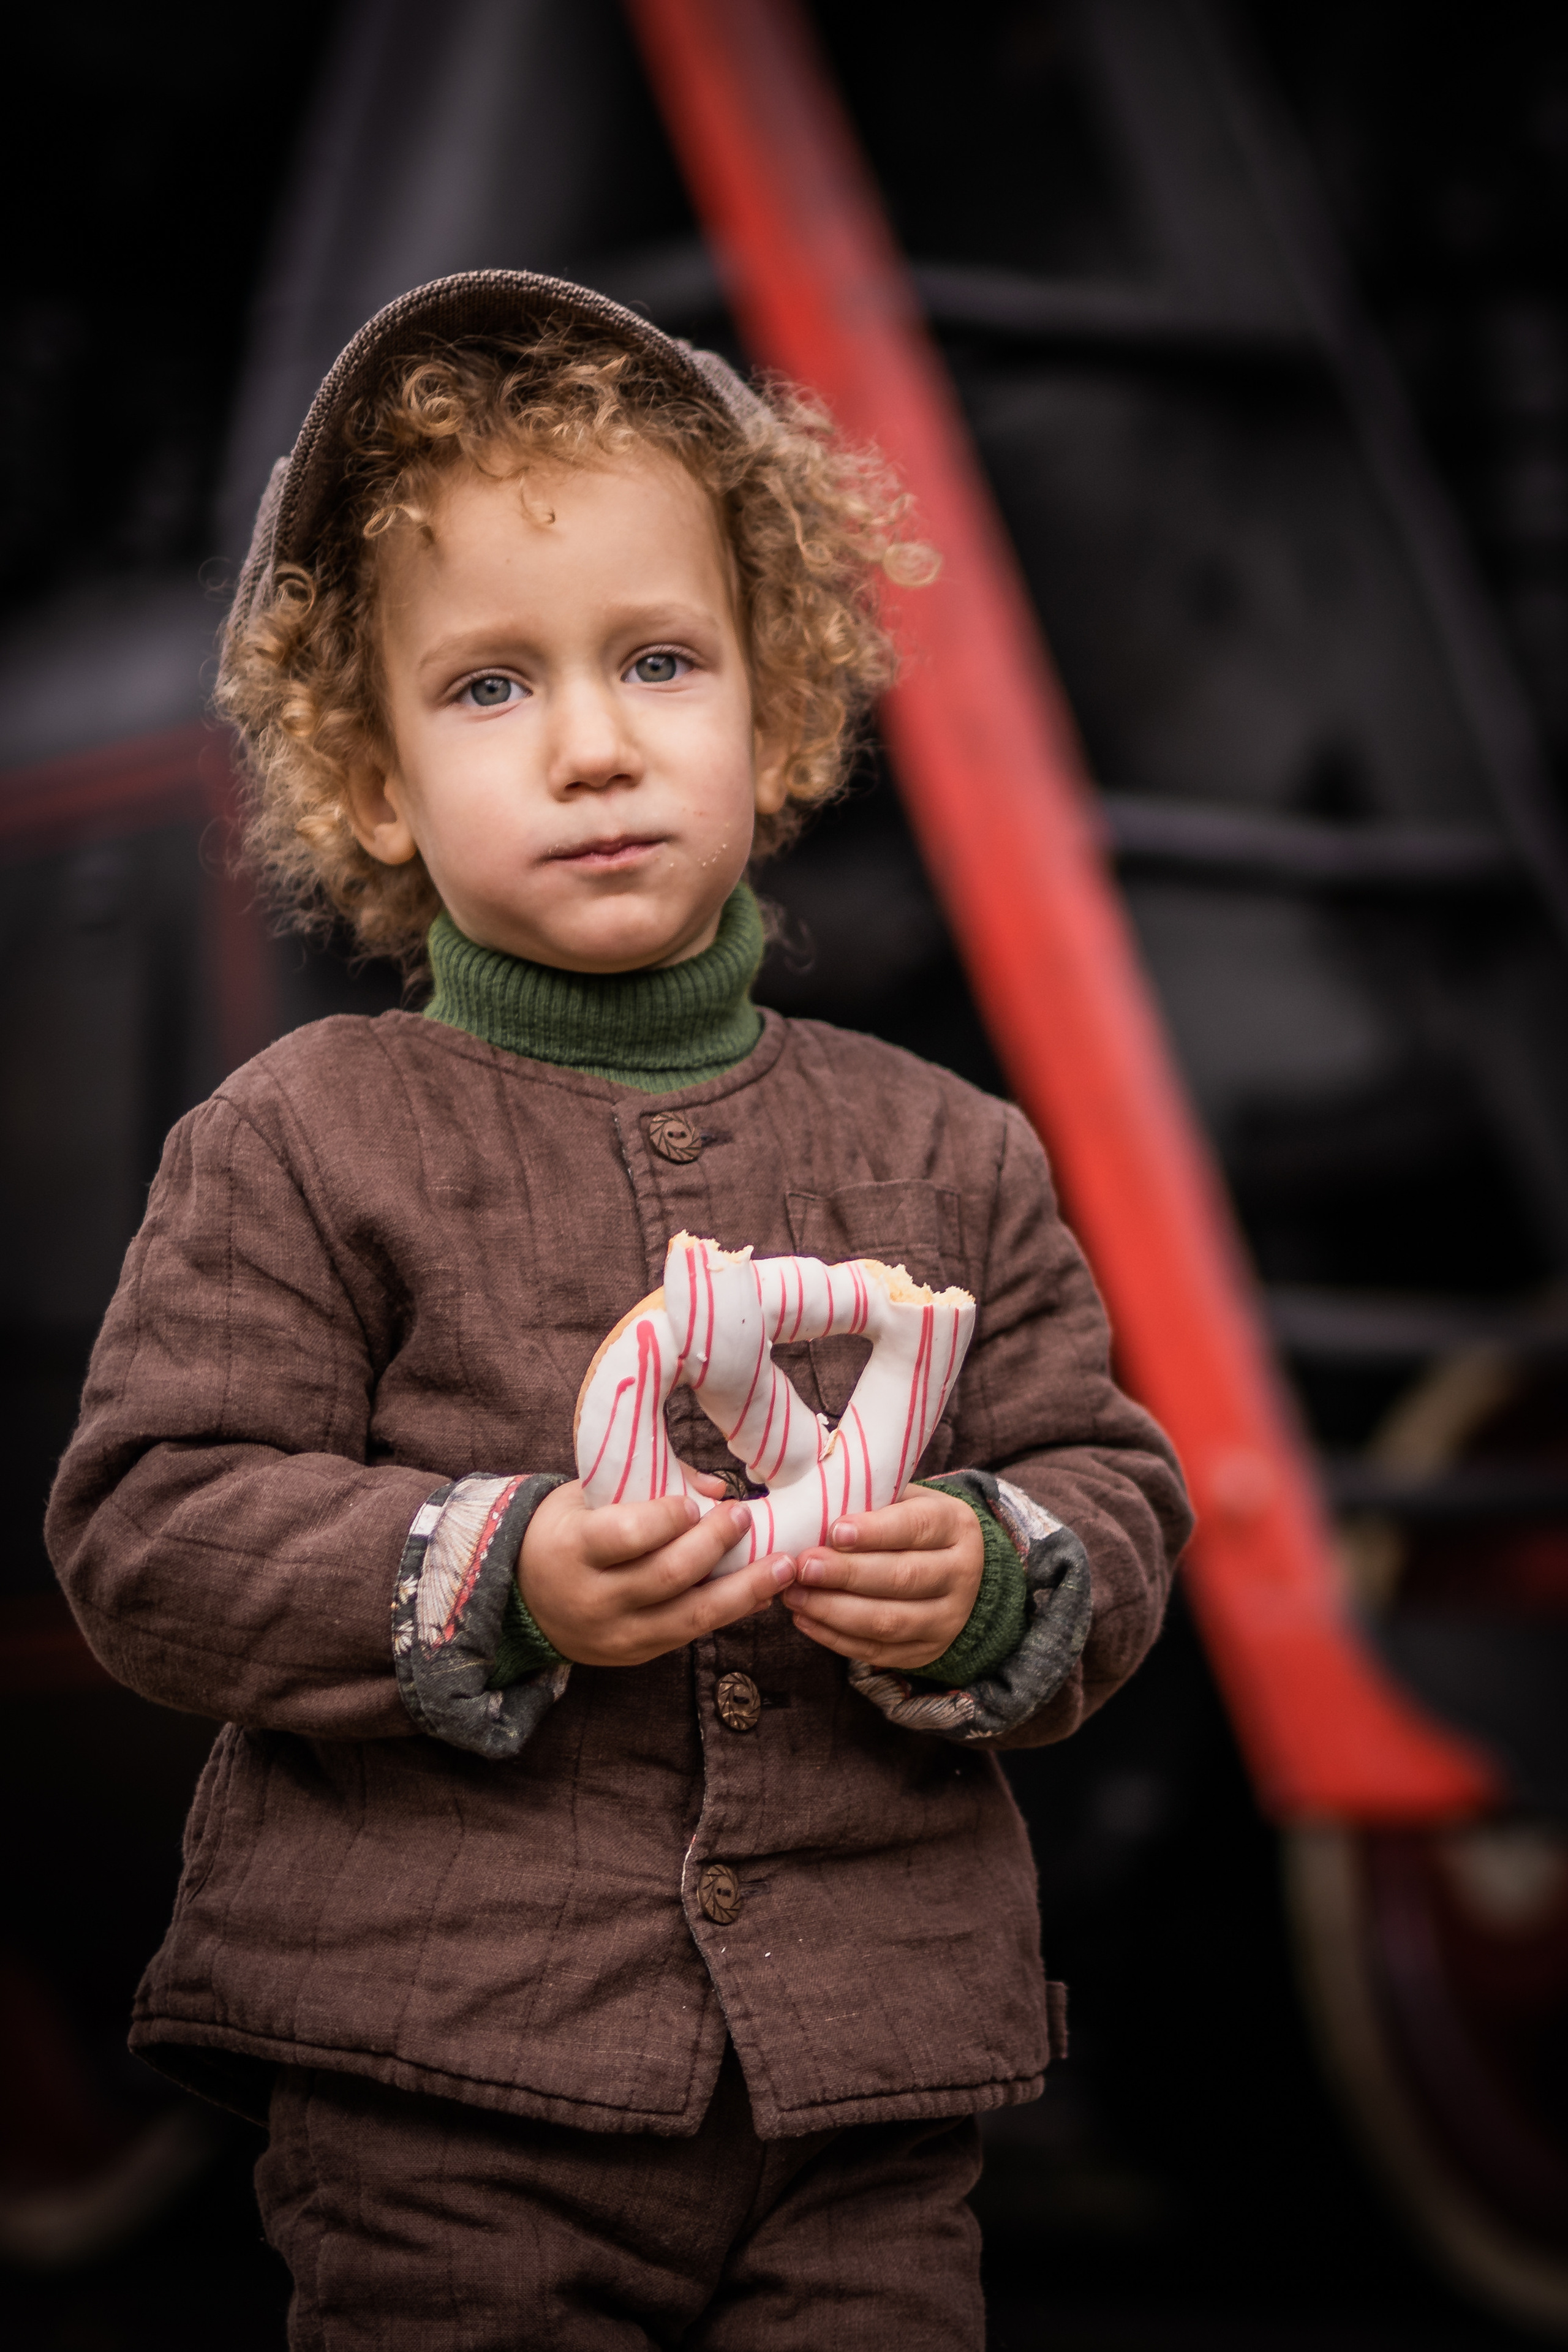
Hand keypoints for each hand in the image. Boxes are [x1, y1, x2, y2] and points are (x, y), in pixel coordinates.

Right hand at [517, 1479, 795, 1666]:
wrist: (522, 1597)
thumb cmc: (563, 1532)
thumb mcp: (586, 1497)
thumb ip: (644, 1484)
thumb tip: (716, 1488)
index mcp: (574, 1549)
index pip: (629, 1536)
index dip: (669, 1518)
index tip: (697, 1504)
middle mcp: (593, 1598)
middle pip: (668, 1576)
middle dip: (715, 1545)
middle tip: (746, 1517)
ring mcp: (616, 1634)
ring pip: (690, 1617)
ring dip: (745, 1591)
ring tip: (784, 1567)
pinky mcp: (636, 1654)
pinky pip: (691, 1635)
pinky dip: (730, 1613)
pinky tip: (761, 1594)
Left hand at [781, 1486, 983, 1671]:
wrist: (951, 1572)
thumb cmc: (909, 1526)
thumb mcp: (902, 1500)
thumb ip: (868, 1502)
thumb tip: (811, 1506)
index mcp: (955, 1525)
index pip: (917, 1527)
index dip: (875, 1531)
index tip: (835, 1531)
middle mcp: (961, 1574)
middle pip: (902, 1577)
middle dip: (847, 1574)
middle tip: (803, 1567)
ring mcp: (948, 1619)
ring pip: (890, 1621)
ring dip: (835, 1610)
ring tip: (795, 1595)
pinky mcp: (927, 1651)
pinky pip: (878, 1651)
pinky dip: (836, 1638)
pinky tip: (805, 1619)